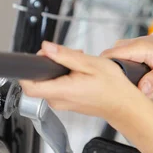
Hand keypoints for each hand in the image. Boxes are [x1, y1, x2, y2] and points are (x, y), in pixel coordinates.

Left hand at [19, 41, 137, 117]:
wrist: (123, 105)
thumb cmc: (112, 87)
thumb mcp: (90, 63)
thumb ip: (65, 56)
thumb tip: (46, 48)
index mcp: (62, 90)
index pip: (29, 85)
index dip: (29, 69)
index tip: (39, 57)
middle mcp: (58, 100)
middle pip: (39, 79)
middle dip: (50, 63)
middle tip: (68, 56)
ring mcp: (61, 104)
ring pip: (48, 82)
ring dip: (59, 69)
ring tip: (79, 64)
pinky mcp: (66, 103)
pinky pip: (57, 87)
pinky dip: (65, 77)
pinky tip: (81, 73)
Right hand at [101, 35, 152, 98]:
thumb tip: (142, 89)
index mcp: (135, 48)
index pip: (108, 57)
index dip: (105, 71)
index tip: (114, 88)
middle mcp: (124, 46)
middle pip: (107, 65)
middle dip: (118, 82)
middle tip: (136, 92)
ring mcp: (120, 49)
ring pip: (112, 68)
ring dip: (123, 82)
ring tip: (142, 89)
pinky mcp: (120, 54)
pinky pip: (116, 67)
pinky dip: (125, 78)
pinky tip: (139, 85)